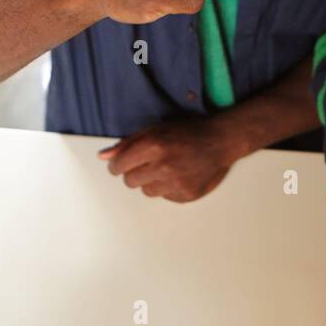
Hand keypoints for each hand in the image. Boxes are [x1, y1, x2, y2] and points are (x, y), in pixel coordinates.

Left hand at [100, 117, 238, 201]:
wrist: (222, 141)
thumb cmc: (189, 131)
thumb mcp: (156, 128)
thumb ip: (128, 143)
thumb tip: (104, 157)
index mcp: (153, 146)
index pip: (119, 166)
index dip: (118, 165)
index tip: (123, 164)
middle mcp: (163, 166)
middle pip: (130, 181)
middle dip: (134, 172)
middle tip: (149, 163)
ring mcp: (176, 183)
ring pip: (146, 191)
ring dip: (152, 181)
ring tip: (167, 168)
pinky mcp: (186, 195)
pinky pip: (164, 197)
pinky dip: (168, 187)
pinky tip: (179, 174)